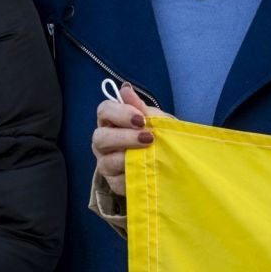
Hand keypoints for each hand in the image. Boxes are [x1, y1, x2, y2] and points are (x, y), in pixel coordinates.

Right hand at [91, 84, 164, 199]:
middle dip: (124, 137)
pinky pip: (117, 181)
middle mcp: (103, 142)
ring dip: (128, 156)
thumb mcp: (154, 120)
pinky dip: (132, 175)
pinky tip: (146, 171)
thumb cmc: (156, 136)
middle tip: (147, 138)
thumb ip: (141, 107)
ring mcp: (105, 163)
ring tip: (149, 153)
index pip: (104, 110)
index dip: (120, 113)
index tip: (140, 119)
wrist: (170, 162)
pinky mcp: (114, 182)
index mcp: (111, 122)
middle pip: (100, 137)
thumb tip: (126, 89)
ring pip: (105, 161)